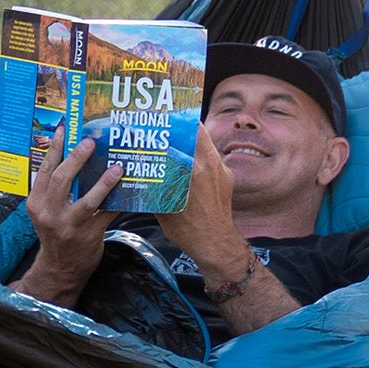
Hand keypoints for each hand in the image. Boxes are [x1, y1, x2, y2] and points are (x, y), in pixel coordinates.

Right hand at [12, 129, 123, 306]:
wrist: (60, 269)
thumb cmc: (56, 233)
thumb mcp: (47, 211)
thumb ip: (55, 189)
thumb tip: (74, 155)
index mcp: (36, 203)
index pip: (45, 170)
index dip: (54, 148)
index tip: (64, 129)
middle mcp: (49, 214)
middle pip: (63, 179)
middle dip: (77, 157)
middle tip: (91, 142)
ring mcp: (69, 226)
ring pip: (87, 199)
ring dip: (104, 181)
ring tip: (118, 167)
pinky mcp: (89, 236)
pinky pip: (107, 214)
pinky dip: (119, 202)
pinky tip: (131, 191)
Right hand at [155, 125, 242, 272]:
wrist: (216, 244)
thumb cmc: (188, 230)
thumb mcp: (163, 206)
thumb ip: (156, 184)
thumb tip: (142, 170)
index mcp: (192, 169)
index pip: (176, 138)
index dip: (165, 127)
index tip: (155, 123)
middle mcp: (209, 164)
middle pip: (196, 130)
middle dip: (181, 125)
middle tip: (167, 124)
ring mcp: (221, 169)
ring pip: (205, 142)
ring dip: (192, 138)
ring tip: (177, 139)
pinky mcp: (227, 176)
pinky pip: (211, 157)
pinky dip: (200, 154)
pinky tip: (188, 161)